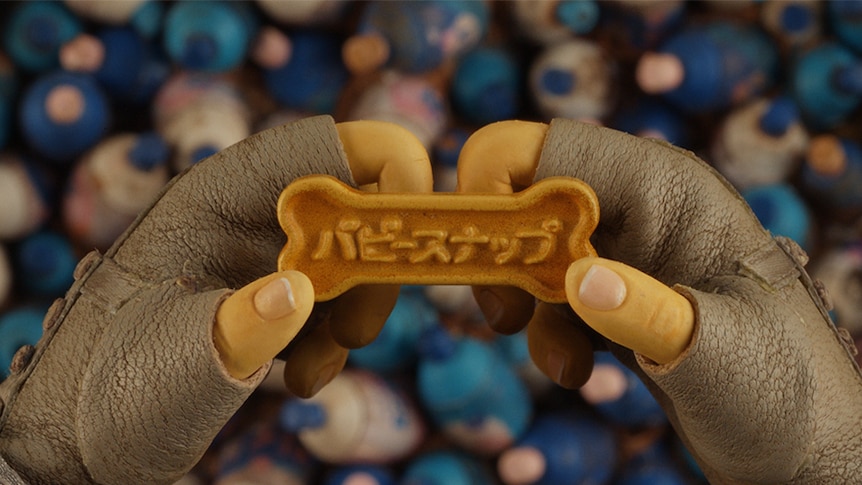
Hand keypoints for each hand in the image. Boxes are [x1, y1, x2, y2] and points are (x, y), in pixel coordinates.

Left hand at [0, 116, 432, 483]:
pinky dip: (337, 339)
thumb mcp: (175, 361)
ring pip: (356, 259)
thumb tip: (303, 289)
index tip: (392, 249)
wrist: (90, 436)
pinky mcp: (277, 296)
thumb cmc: (113, 392)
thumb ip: (240, 322)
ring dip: (354, 316)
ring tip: (308, 373)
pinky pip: (338, 301)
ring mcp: (268, 255)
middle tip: (352, 333)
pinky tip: (300, 377)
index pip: (329, 145)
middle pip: (361, 205)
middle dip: (371, 271)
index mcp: (223, 192)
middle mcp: (255, 214)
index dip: (389, 177)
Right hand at [457, 120, 861, 482]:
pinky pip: (551, 293)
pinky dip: (546, 331)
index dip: (497, 190)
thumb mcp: (720, 354)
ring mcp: (627, 249)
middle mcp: (639, 206)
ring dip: (528, 308)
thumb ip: (648, 311)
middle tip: (508, 317)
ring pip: (531, 250)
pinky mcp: (617, 291)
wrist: (798, 440)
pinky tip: (579, 368)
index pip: (550, 149)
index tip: (487, 259)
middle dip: (507, 257)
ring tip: (568, 365)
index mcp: (666, 188)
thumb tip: (578, 280)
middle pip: (526, 196)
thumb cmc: (781, 391)